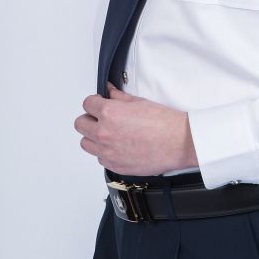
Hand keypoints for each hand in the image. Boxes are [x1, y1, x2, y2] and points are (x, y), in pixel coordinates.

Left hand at [74, 83, 198, 174]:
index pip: (87, 104)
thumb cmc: (163, 123)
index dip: (94, 102)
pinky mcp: (114, 165)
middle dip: (89, 118)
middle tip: (100, 117)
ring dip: (93, 137)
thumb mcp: (139, 102)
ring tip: (107, 133)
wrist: (178, 142)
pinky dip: (104, 152)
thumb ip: (119, 97)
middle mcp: (104, 133)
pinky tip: (117, 146)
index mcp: (109, 113)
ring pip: (85, 143)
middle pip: (80, 124)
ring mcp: (107, 151)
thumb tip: (110, 92)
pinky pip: (99, 158)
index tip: (99, 103)